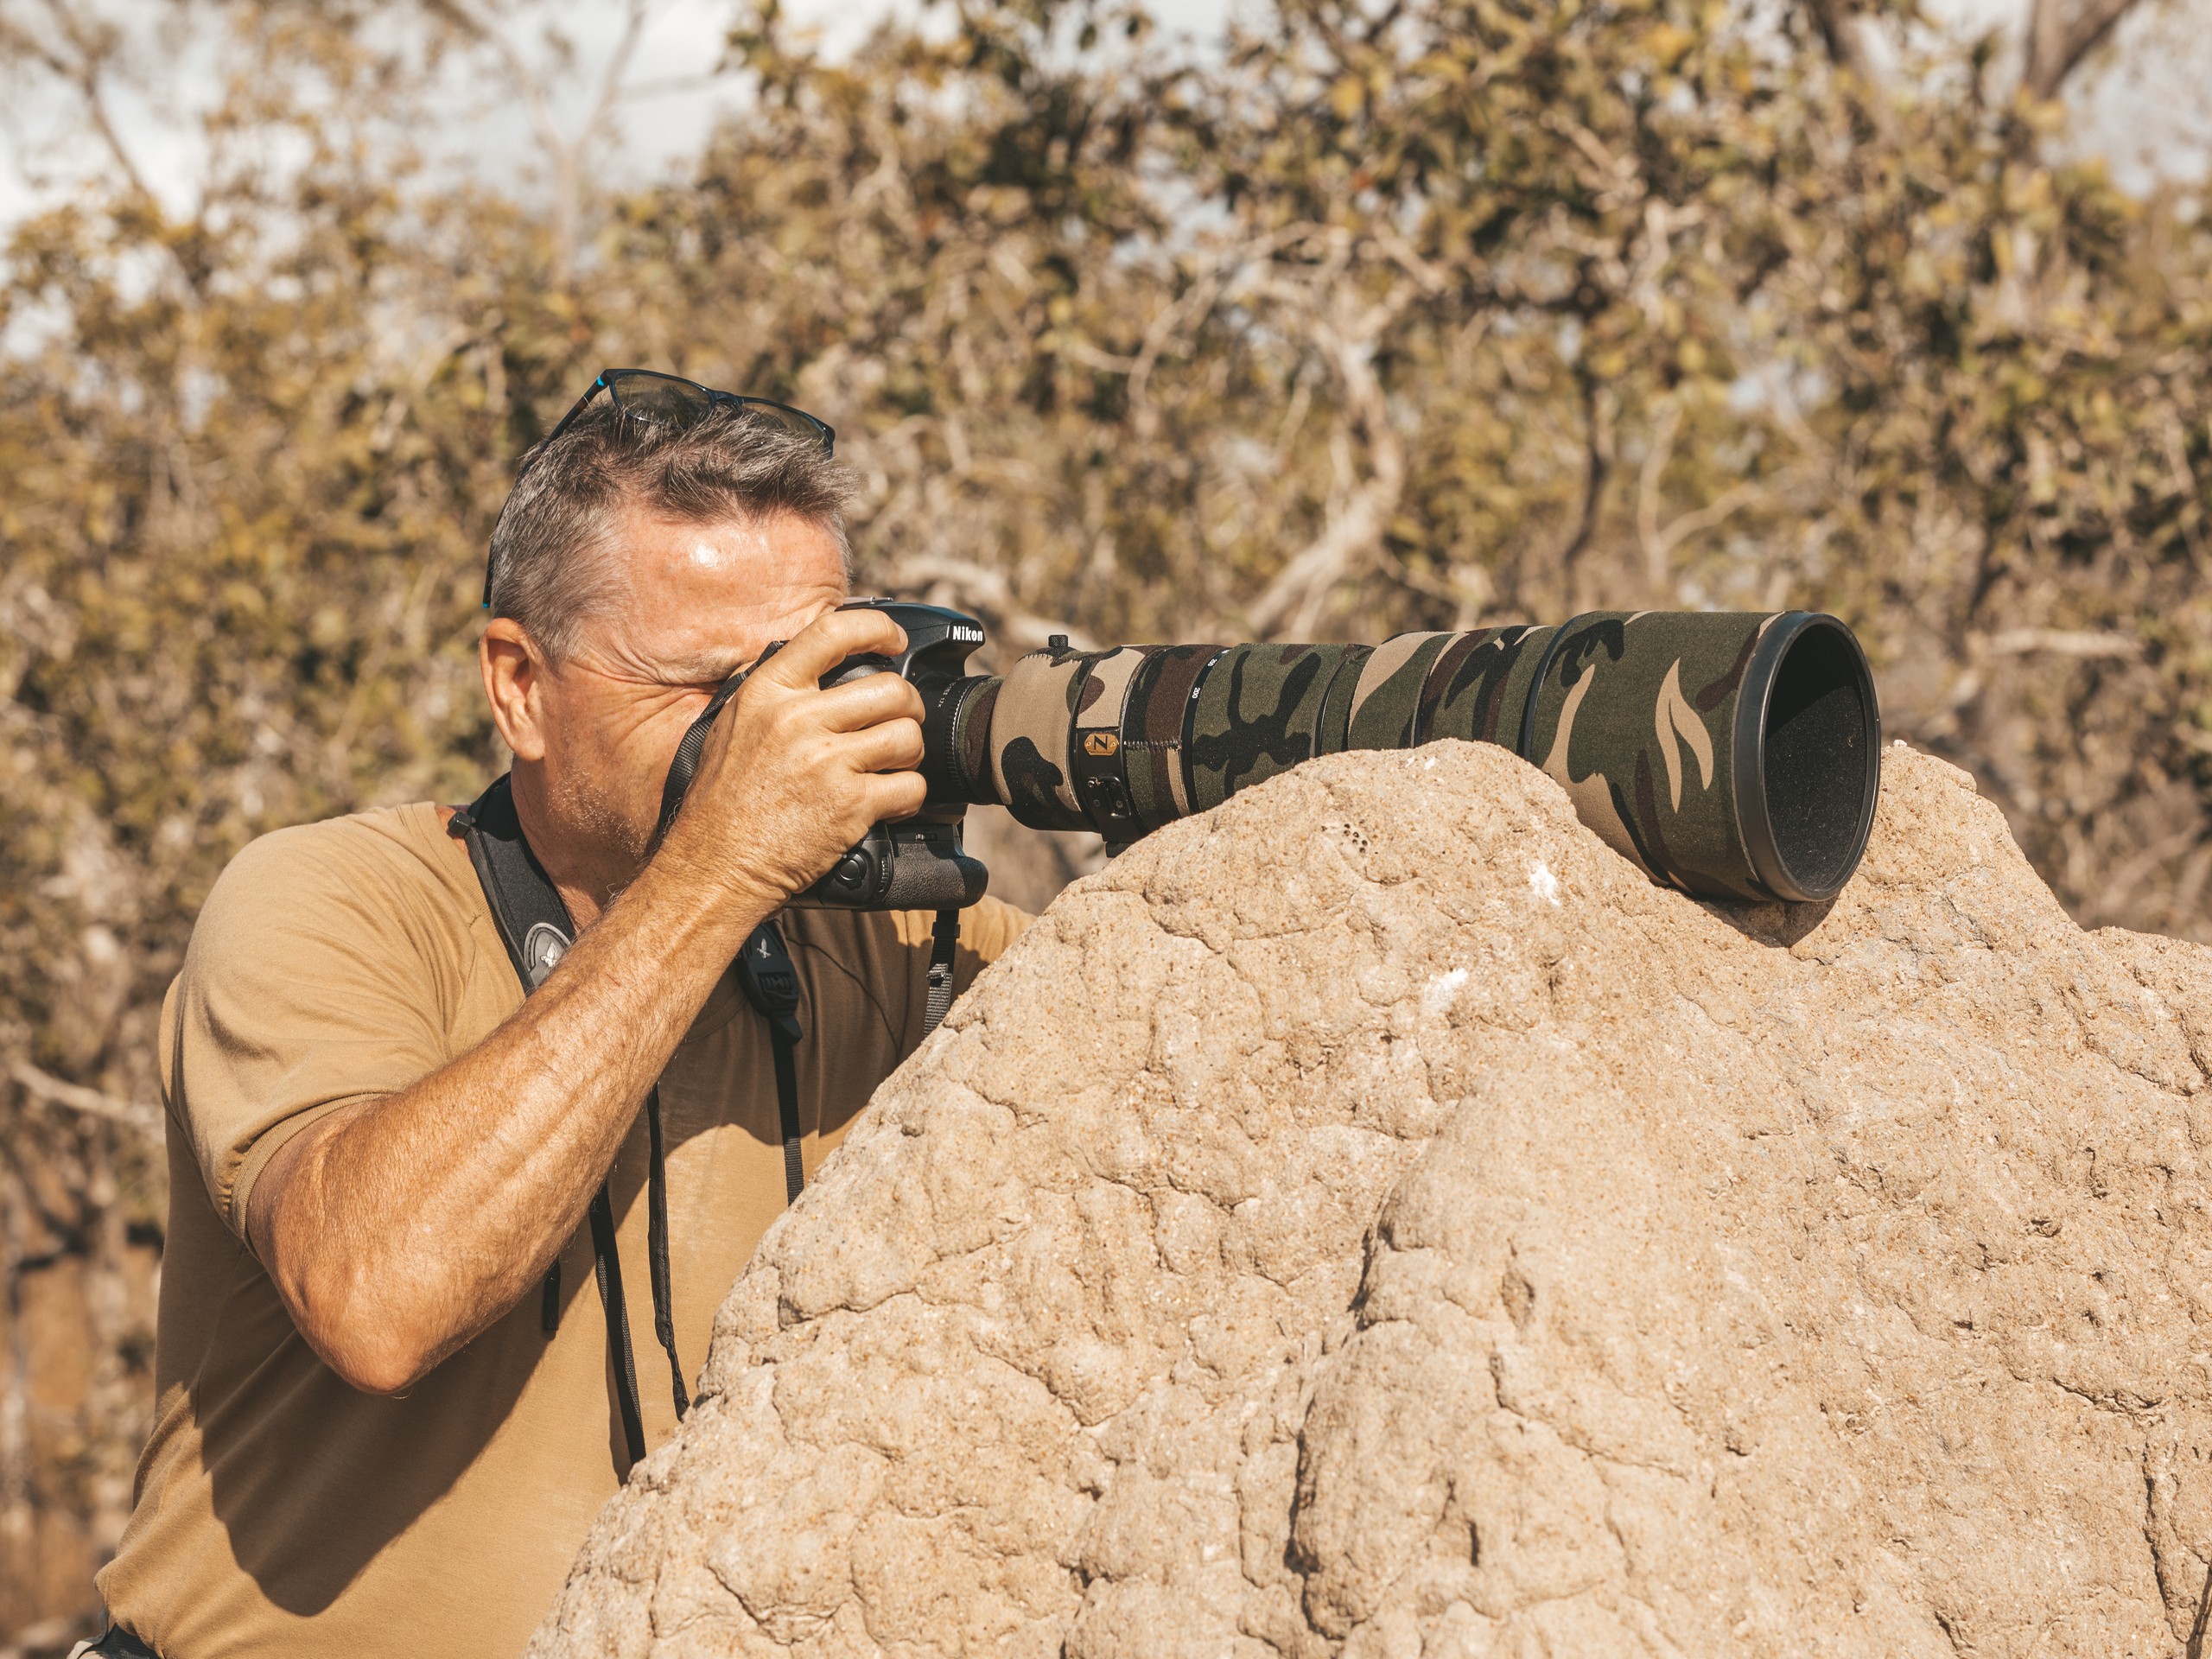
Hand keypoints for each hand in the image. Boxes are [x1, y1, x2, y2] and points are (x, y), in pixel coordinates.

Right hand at [654, 606, 927, 908]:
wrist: (713, 866)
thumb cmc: (720, 803)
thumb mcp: (731, 726)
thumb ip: (770, 691)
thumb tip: (809, 661)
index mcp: (767, 692)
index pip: (833, 632)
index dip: (878, 630)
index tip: (895, 641)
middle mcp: (797, 720)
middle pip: (891, 690)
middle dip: (907, 708)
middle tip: (899, 723)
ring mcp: (826, 762)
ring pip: (908, 736)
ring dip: (909, 753)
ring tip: (892, 765)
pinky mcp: (849, 805)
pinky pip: (911, 787)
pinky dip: (909, 797)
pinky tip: (889, 802)